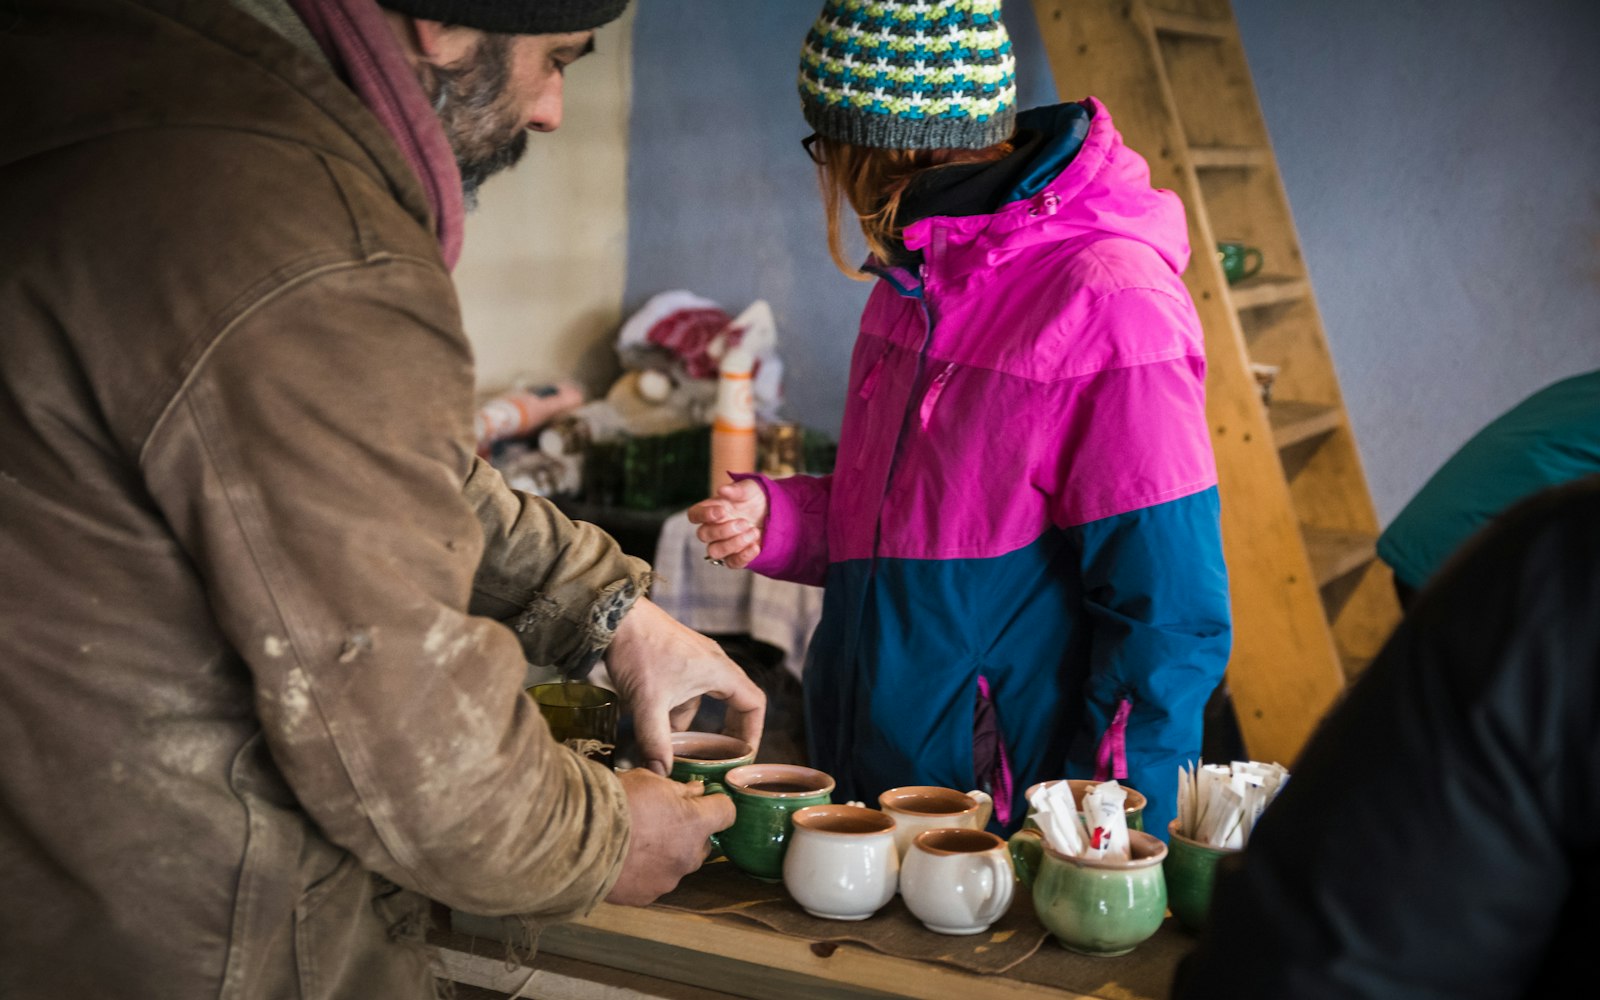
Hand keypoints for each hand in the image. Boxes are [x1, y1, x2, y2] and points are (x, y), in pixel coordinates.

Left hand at [605, 597, 764, 775]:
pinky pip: (684, 690)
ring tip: (677, 748)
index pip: (754, 703)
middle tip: (718, 758)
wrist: (613, 616)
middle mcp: (712, 663)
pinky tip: (654, 726)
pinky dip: (674, 710)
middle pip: (734, 703)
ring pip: (703, 699)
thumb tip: (660, 774)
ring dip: (692, 724)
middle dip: (726, 732)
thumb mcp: (648, 702)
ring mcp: (693, 660)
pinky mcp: (674, 658)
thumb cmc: (638, 649)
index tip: (743, 755)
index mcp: (719, 671)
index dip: (754, 731)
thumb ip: (656, 741)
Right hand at [606, 769, 734, 904]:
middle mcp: (689, 855)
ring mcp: (668, 880)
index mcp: (695, 823)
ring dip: (666, 854)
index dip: (715, 805)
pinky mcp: (647, 896)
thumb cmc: (616, 802)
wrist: (578, 838)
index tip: (703, 800)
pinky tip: (623, 860)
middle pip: (702, 843)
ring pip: (678, 864)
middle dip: (688, 832)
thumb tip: (695, 792)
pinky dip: (644, 873)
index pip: (727, 813)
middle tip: (660, 821)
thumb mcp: (649, 781)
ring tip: (636, 843)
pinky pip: (654, 882)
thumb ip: (679, 789)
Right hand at [686, 479, 768, 569]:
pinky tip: (756, 546)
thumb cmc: (755, 498)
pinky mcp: (736, 557)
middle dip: (723, 530)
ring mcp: (723, 544)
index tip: (722, 511)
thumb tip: (722, 490)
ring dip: (734, 544)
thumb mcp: (750, 489)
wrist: (773, 512)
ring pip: (715, 552)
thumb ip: (737, 489)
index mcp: (711, 510)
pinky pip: (732, 563)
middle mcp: (713, 528)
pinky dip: (744, 556)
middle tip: (745, 522)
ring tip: (754, 532)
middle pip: (703, 535)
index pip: (694, 515)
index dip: (703, 515)